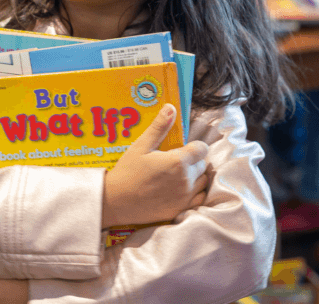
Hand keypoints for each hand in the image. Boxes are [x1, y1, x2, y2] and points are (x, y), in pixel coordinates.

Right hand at [102, 104, 209, 227]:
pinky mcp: (182, 210)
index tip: (183, 149)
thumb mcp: (141, 146)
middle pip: (202, 164)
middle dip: (192, 161)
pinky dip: (194, 193)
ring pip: (202, 182)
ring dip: (194, 177)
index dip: (194, 147)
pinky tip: (180, 190)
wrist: (116, 202)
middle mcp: (186, 179)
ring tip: (177, 176)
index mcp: (178, 161)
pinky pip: (199, 199)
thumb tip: (171, 108)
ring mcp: (185, 197)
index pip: (202, 149)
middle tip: (174, 162)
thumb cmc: (127, 172)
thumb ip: (159, 127)